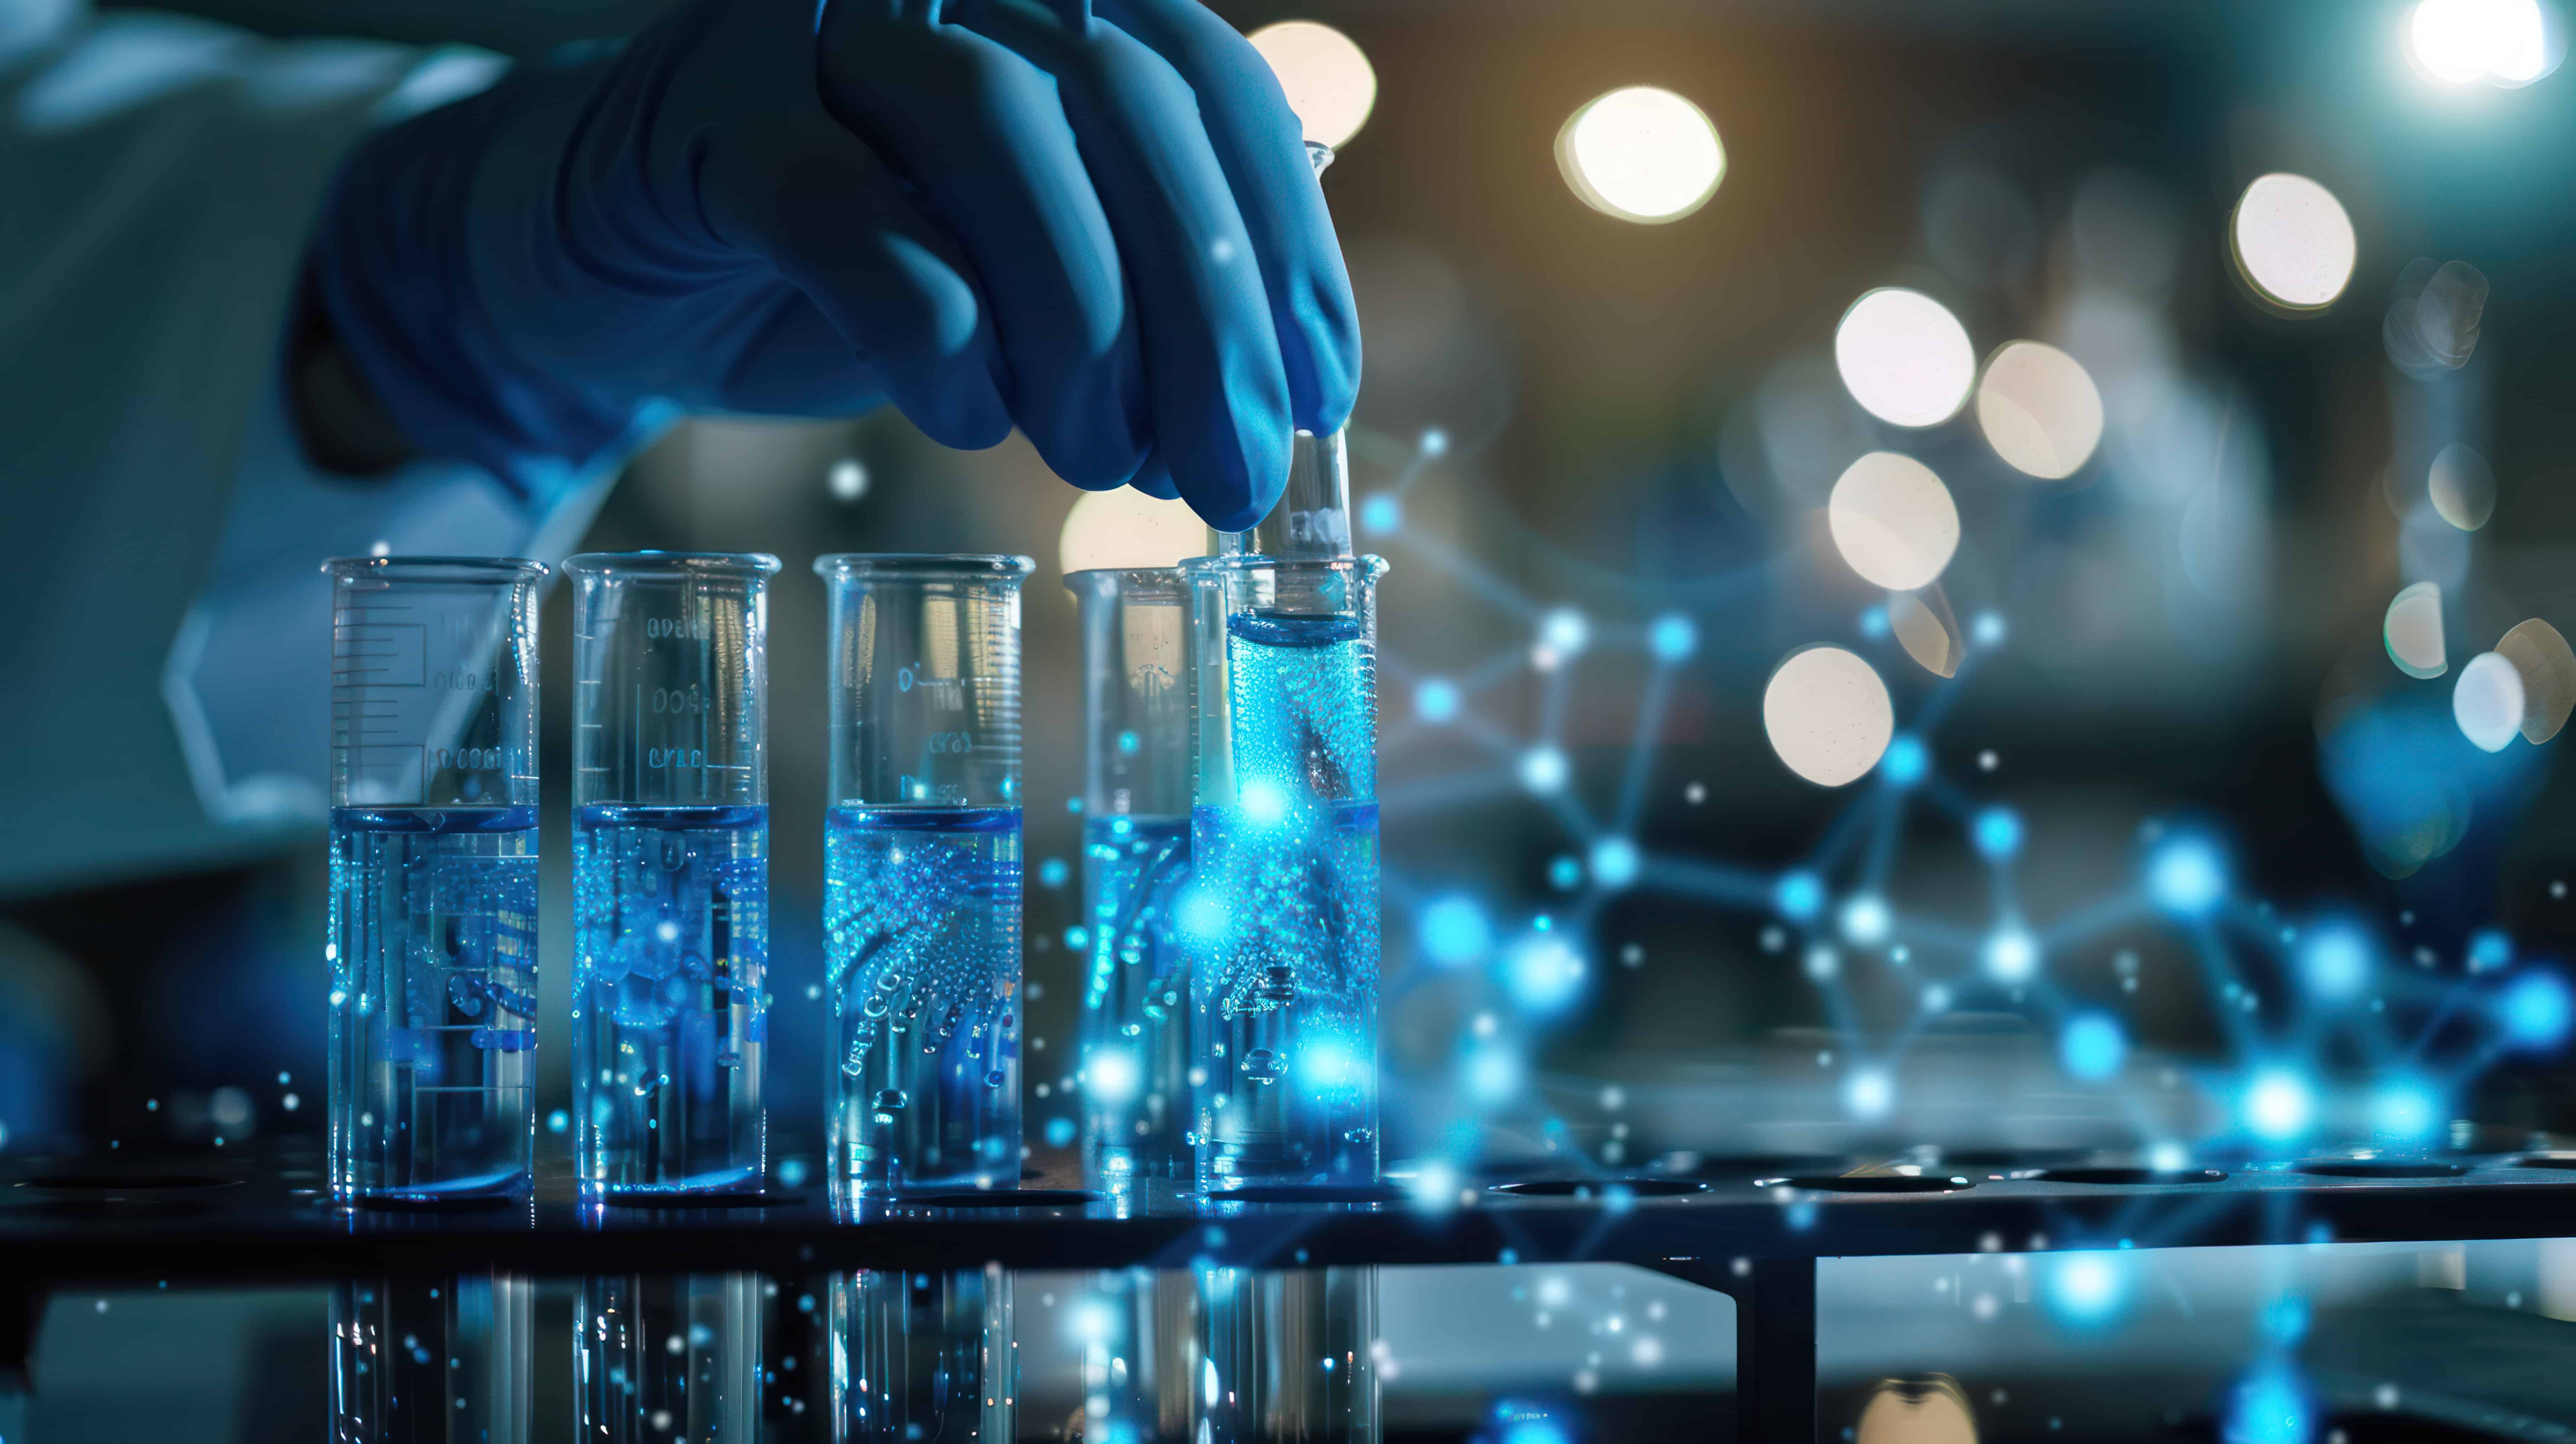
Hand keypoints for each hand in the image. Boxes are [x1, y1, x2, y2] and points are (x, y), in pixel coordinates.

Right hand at [310, 0, 1358, 530]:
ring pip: (1000, 140)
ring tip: (1099, 458)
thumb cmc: (853, 255)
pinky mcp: (716, 121)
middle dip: (1206, 319)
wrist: (618, 248)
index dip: (1285, 250)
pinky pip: (851, 215)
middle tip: (1230, 473)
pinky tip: (964, 415)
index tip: (1315, 397)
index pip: (1217, 94)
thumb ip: (1145, 285)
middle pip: (1129, 117)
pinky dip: (933, 331)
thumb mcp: (1025, 261)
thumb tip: (1266, 409)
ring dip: (1081, 327)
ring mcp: (824, 29)